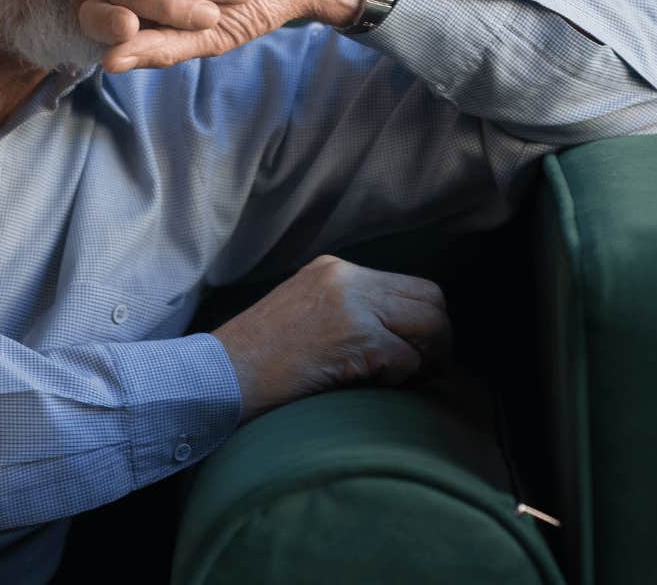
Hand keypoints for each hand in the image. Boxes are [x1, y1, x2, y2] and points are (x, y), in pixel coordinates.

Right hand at [210, 255, 451, 422]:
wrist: (219, 375)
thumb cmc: (254, 358)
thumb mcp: (301, 312)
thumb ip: (345, 309)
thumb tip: (397, 333)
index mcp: (333, 269)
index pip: (410, 284)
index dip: (423, 320)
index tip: (417, 351)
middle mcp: (346, 277)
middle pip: (430, 298)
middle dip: (437, 338)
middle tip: (425, 369)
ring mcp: (351, 305)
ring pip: (429, 324)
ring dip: (426, 358)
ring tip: (405, 381)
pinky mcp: (355, 337)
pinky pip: (406, 359)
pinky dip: (399, 380)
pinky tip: (370, 388)